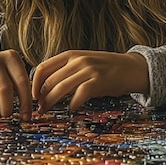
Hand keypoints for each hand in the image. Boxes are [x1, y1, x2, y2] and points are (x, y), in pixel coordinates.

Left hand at [31, 50, 148, 113]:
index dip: (34, 83)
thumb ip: (67, 70)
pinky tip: (71, 108)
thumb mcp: (84, 62)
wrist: (132, 68)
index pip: (43, 67)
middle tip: (39, 107)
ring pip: (60, 88)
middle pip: (49, 80)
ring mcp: (89, 70)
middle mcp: (78, 60)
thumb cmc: (106, 68)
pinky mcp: (98, 81)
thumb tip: (45, 86)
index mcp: (72, 54)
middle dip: (41, 96)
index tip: (33, 95)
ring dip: (51, 102)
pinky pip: (78, 95)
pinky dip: (72, 104)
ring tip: (47, 110)